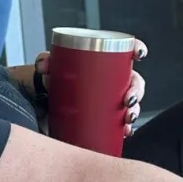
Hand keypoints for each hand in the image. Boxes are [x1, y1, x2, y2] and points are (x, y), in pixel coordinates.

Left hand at [29, 43, 146, 136]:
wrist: (46, 99)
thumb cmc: (56, 78)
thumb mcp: (51, 67)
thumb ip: (46, 61)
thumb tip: (44, 64)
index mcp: (105, 62)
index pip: (127, 51)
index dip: (137, 49)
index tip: (138, 53)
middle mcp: (113, 81)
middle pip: (134, 82)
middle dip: (137, 91)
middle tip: (128, 99)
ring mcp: (111, 100)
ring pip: (132, 104)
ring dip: (135, 111)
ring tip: (127, 118)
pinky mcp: (106, 117)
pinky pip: (122, 124)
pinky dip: (125, 129)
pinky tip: (124, 132)